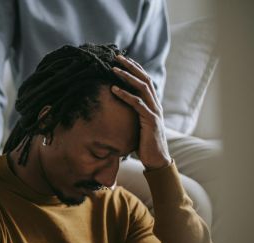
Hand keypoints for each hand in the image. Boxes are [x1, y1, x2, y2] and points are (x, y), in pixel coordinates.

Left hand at [111, 55, 170, 169]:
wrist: (157, 159)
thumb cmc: (145, 143)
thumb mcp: (139, 125)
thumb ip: (134, 114)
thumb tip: (121, 109)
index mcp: (153, 104)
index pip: (145, 80)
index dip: (135, 68)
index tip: (122, 59)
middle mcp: (155, 104)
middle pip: (144, 79)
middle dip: (130, 66)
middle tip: (116, 56)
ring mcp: (154, 111)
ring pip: (142, 88)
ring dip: (126, 77)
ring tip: (113, 69)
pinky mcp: (150, 120)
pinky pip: (137, 104)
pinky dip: (125, 95)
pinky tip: (113, 90)